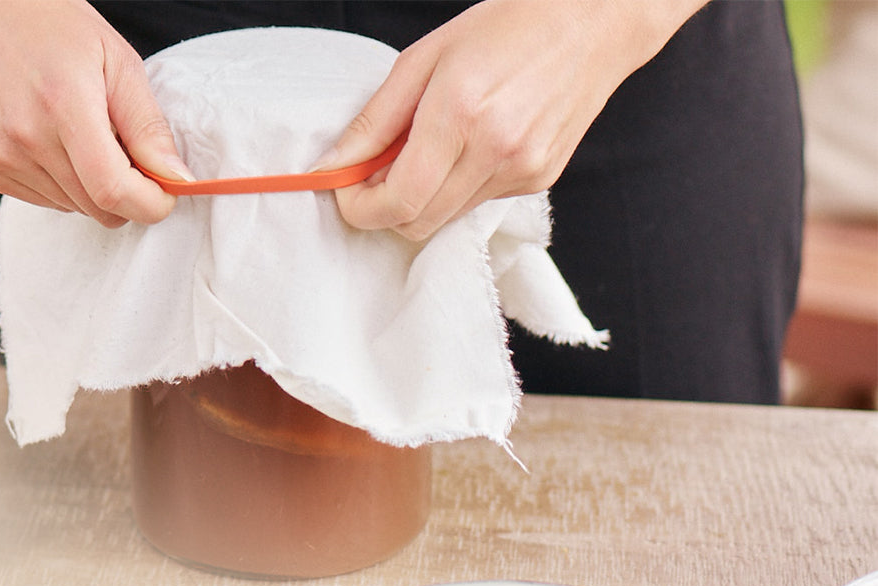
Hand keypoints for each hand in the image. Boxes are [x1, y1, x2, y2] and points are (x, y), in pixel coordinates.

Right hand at [0, 0, 192, 226]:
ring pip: (74, 208)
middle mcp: (24, 137)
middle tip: (127, 152)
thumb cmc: (57, 29)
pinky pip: (45, 201)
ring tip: (85, 137)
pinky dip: (64, 185)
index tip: (165, 193)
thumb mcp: (119, 62)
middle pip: (97, 207)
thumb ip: (148, 126)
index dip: (150, 204)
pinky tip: (56, 143)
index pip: (113, 190)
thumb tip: (177, 180)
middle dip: (127, 194)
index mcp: (63, 104)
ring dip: (93, 188)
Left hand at [314, 0, 706, 240]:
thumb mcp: (424, 58)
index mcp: (460, 115)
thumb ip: (374, 122)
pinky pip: (479, 203)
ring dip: (422, 196)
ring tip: (427, 148)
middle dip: (384, 208)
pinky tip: (470, 144)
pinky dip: (458, 186)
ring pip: (447, 218)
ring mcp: (523, 171)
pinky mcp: (540, 179)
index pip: (397, 201)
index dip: (359, 209)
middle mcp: (496, 151)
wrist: (592, 22)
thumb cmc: (508, 26)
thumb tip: (334, 166)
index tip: (345, 190)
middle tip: (375, 172)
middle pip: (417, 223)